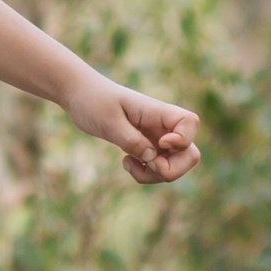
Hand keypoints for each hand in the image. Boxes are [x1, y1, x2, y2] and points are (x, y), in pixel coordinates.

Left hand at [64, 77, 200, 184]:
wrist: (80, 95)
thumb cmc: (93, 100)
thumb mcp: (108, 121)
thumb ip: (131, 139)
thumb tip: (152, 158)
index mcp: (156, 111)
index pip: (190, 122)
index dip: (183, 139)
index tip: (160, 143)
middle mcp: (161, 126)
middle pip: (190, 152)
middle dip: (173, 169)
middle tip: (147, 164)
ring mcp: (156, 138)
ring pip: (174, 166)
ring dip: (155, 175)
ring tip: (128, 164)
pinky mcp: (146, 147)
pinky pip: (157, 168)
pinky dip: (146, 174)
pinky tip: (127, 163)